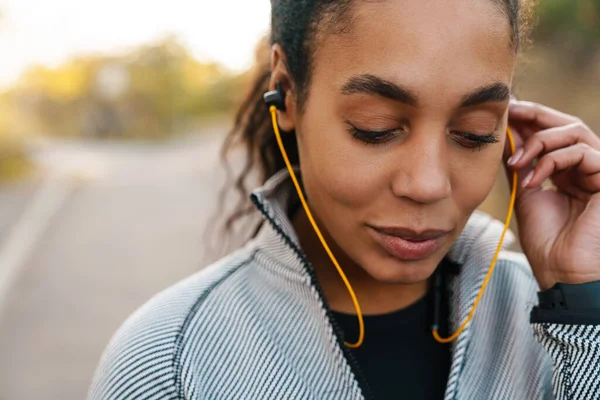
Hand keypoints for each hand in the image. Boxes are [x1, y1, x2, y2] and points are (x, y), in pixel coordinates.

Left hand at [504, 100, 599, 289]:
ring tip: (515, 162)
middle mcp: (587, 168)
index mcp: (568, 171)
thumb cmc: (547, 241)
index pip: (552, 134)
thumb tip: (505, 136)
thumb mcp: (527, 192)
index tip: (503, 113)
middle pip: (567, 125)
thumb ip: (520, 164)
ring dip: (539, 141)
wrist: (562, 272)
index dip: (529, 119)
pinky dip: (553, 161)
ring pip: (575, 132)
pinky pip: (583, 152)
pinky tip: (533, 180)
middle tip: (508, 112)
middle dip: (535, 115)